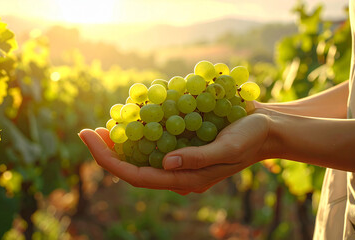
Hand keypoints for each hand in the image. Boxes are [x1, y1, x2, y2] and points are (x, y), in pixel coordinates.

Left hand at [79, 112, 269, 194]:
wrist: (267, 128)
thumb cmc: (251, 137)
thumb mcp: (228, 148)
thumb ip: (198, 158)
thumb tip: (165, 163)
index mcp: (187, 179)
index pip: (138, 176)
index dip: (109, 160)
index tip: (88, 137)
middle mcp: (180, 172)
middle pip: (135, 167)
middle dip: (109, 152)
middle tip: (88, 131)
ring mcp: (182, 160)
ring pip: (143, 156)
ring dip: (122, 143)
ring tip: (103, 125)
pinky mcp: (185, 145)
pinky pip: (156, 143)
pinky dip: (140, 132)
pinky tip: (132, 119)